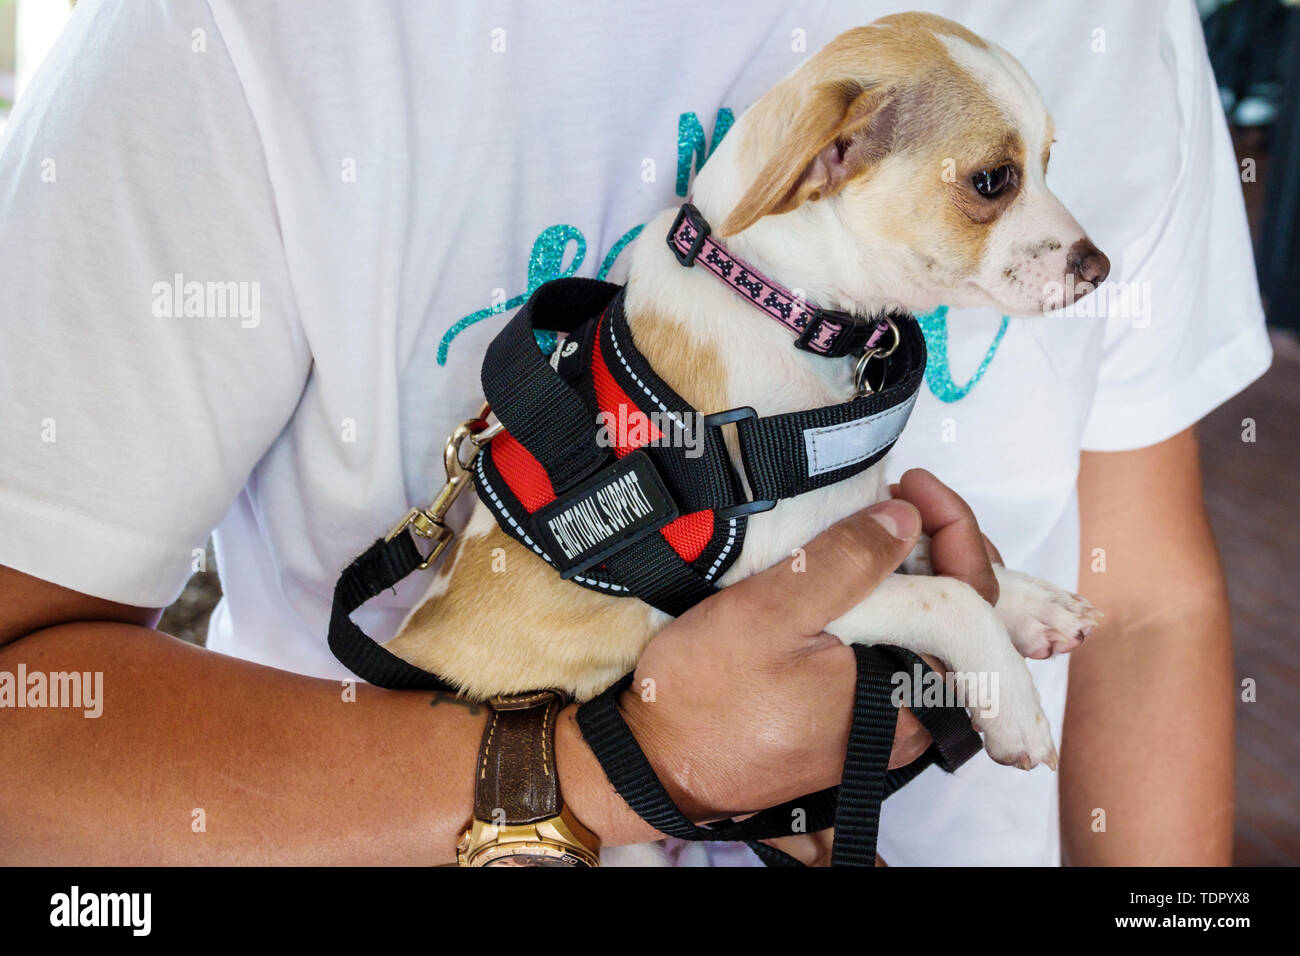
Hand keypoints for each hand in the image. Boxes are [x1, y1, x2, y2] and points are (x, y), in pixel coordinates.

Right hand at [618, 469, 997, 823]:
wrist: (652, 763)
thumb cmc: (705, 696)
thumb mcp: (770, 611)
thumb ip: (844, 561)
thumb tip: (905, 516)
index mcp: (909, 694)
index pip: (976, 598)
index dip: (953, 527)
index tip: (910, 483)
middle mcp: (909, 717)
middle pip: (961, 617)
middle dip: (937, 546)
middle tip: (896, 495)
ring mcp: (879, 723)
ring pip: (924, 634)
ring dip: (910, 574)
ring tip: (871, 525)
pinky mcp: (847, 720)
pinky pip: (890, 652)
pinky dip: (884, 606)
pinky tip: (853, 575)